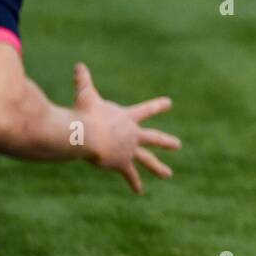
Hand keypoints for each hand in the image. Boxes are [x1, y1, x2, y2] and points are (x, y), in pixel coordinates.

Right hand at [72, 62, 179, 193]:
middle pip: (153, 138)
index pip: (146, 110)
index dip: (157, 106)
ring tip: (168, 174)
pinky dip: (134, 183)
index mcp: (127, 117)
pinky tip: (140, 191)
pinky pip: (130, 175)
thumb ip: (83, 80)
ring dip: (158, 167)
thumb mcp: (85, 95)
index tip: (169, 103)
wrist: (85, 134)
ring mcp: (129, 150)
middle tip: (177, 145)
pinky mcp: (121, 163)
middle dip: (166, 142)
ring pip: (147, 160)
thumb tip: (78, 64)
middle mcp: (133, 134)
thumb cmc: (84, 113)